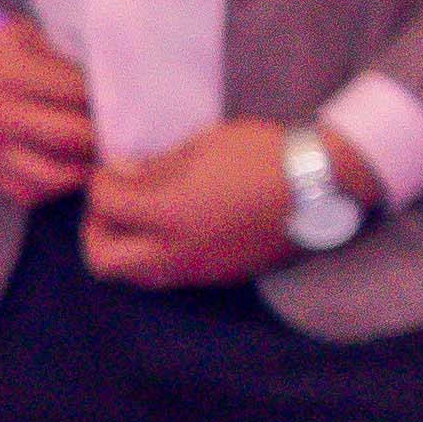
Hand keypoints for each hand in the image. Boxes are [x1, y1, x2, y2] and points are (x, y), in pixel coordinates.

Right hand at [0, 1, 98, 208]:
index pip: (79, 93)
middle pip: (72, 136)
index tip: (122, 93)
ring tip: (94, 152)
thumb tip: (104, 82)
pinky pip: (26, 192)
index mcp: (8, 73)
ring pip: (53, 175)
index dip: (108, 94)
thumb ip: (56, 57)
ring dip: (82, 166)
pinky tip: (63, 167)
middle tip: (117, 126)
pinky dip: (53, 186)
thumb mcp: (16, 31)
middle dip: (102, 132)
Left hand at [82, 118, 297, 286]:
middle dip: (96, 230)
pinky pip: (170, 277)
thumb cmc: (266, 153)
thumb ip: (156, 165)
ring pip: (135, 276)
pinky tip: (172, 229)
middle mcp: (178, 251)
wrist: (326, 183)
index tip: (111, 169)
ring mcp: (200, 269)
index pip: (105, 204)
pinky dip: (155, 257)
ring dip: (125, 249)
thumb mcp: (204, 144)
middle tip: (112, 204)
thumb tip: (122, 175)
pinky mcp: (222, 276)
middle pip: (103, 260)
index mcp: (169, 213)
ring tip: (140, 217)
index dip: (100, 183)